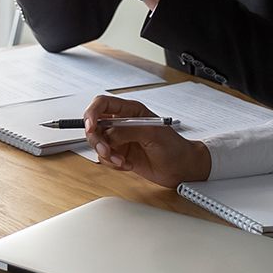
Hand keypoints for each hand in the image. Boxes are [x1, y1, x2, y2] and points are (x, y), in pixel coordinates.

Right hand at [82, 94, 210, 186]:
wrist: (182, 168)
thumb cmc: (174, 147)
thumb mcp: (153, 134)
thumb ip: (128, 131)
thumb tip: (109, 134)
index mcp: (131, 111)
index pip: (102, 104)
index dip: (92, 113)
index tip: (90, 127)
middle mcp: (122, 123)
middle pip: (95, 125)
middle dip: (97, 140)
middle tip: (107, 151)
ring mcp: (120, 139)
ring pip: (98, 143)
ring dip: (107, 155)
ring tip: (122, 161)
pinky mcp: (120, 154)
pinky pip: (105, 158)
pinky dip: (113, 164)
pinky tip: (127, 165)